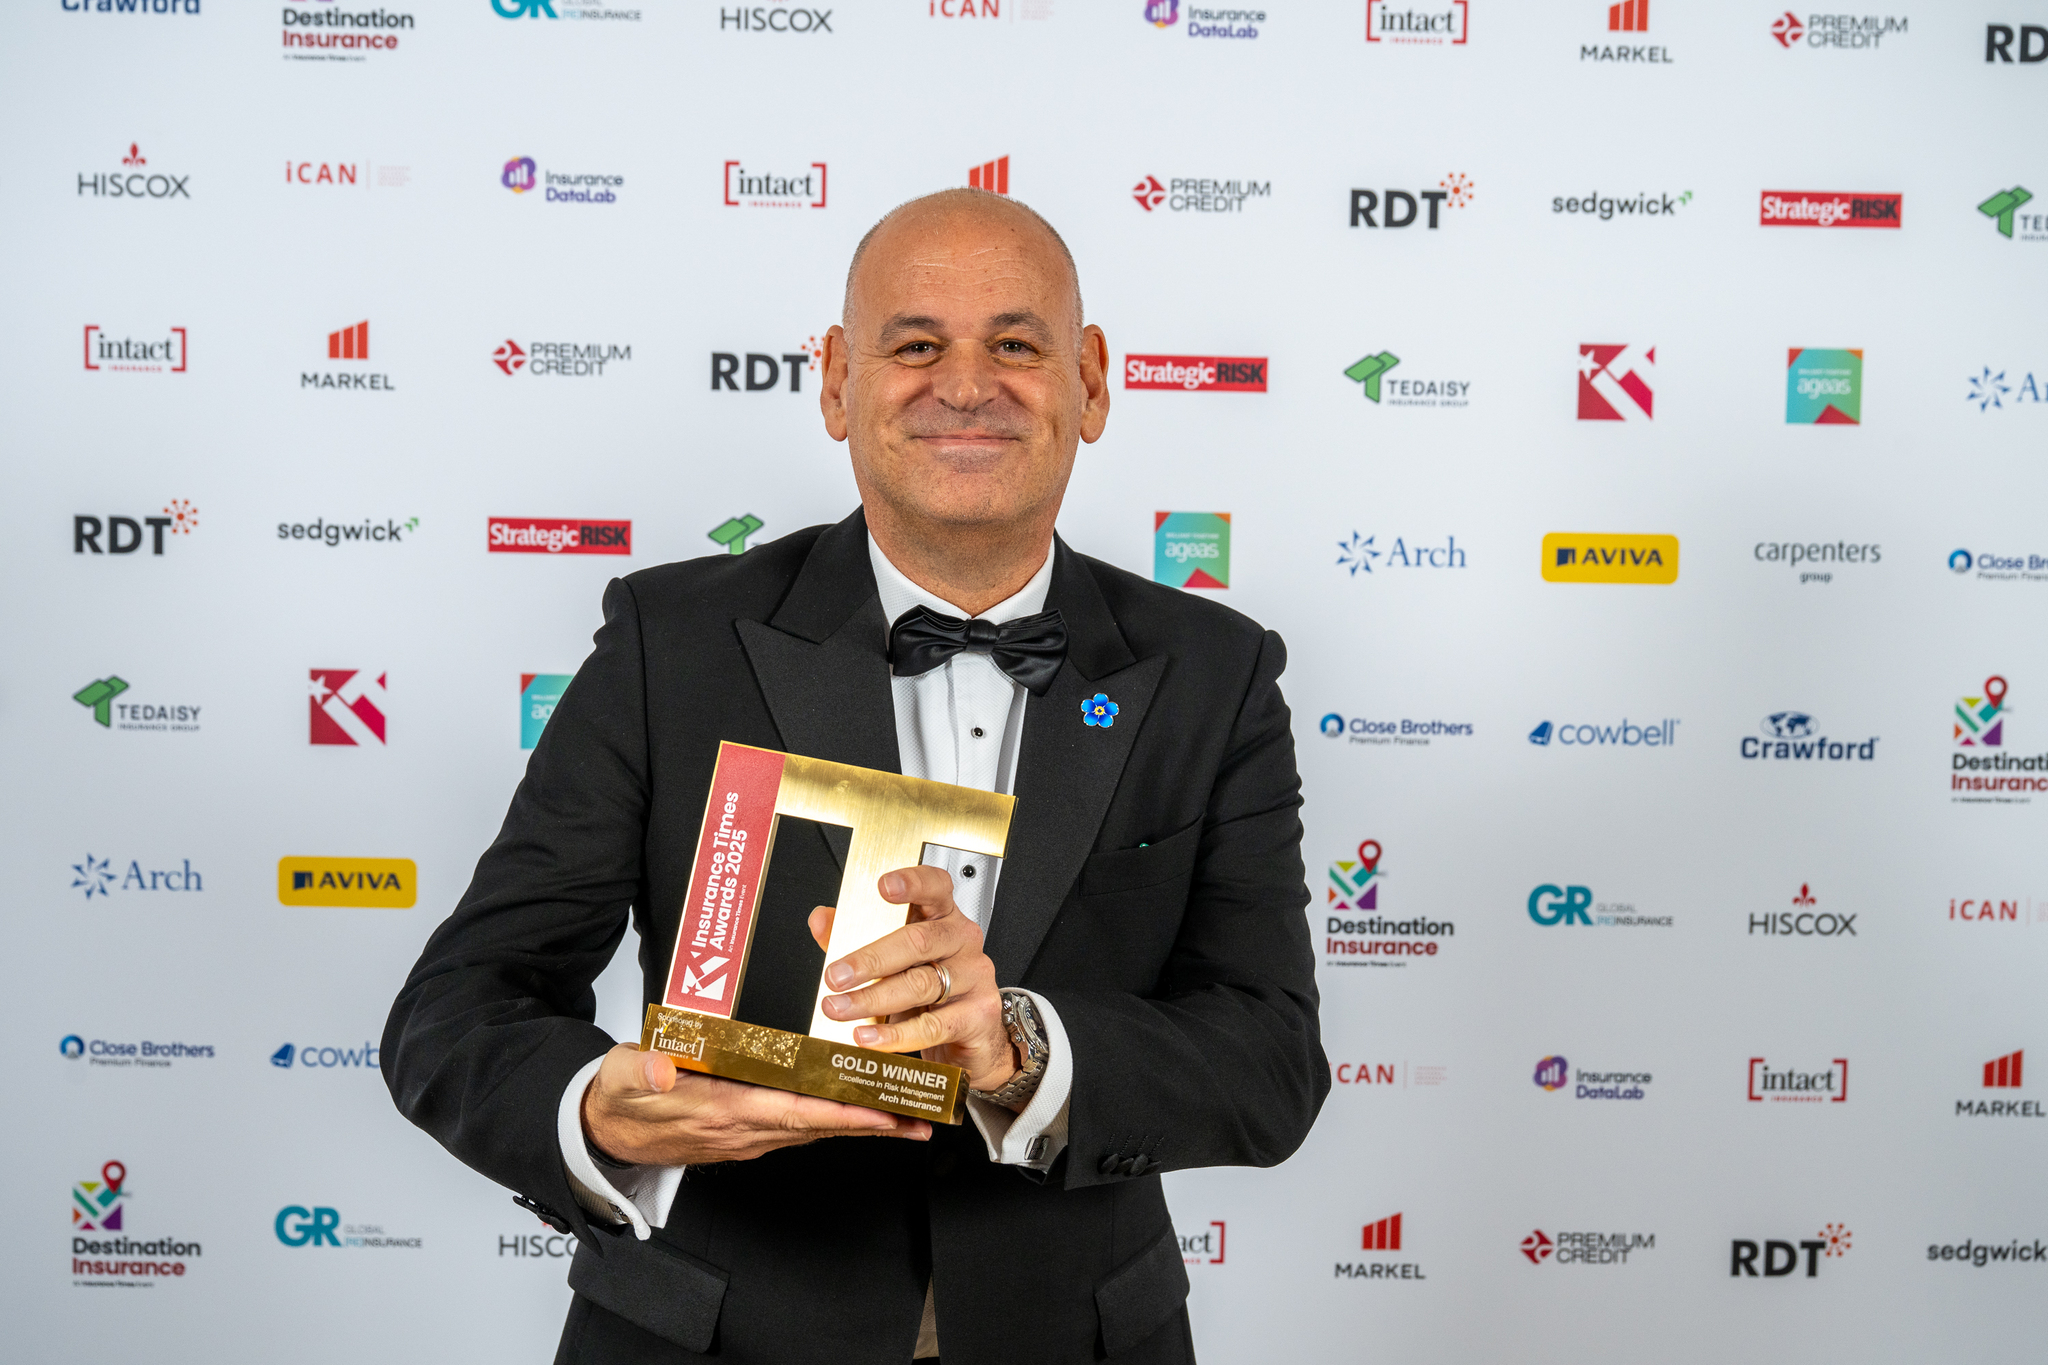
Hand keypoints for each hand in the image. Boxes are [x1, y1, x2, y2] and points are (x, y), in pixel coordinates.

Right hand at [580, 1044, 929, 1166]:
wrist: (604, 1132)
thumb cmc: (618, 1100)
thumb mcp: (620, 1079)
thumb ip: (641, 1072)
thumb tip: (662, 1069)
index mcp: (722, 1110)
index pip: (795, 1112)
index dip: (842, 1112)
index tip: (883, 1112)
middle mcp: (744, 1128)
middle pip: (821, 1125)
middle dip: (873, 1124)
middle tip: (921, 1118)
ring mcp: (748, 1134)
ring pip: (816, 1127)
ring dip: (862, 1124)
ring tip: (907, 1116)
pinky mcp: (748, 1131)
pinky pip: (801, 1126)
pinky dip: (835, 1119)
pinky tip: (858, 1110)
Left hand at [810, 865, 1021, 1100]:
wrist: (970, 1036)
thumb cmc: (931, 989)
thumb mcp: (893, 961)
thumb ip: (855, 937)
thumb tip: (821, 920)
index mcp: (943, 917)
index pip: (935, 887)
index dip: (911, 883)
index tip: (882, 887)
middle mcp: (962, 941)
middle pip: (917, 941)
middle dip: (870, 960)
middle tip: (836, 976)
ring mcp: (973, 976)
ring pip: (920, 985)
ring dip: (871, 1000)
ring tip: (839, 1008)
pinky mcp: (977, 1015)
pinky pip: (932, 1025)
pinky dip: (894, 1034)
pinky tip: (867, 1036)